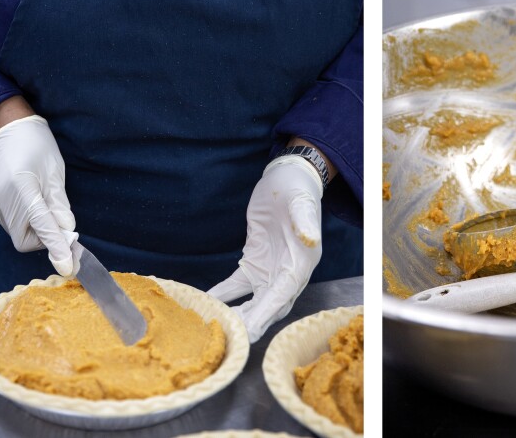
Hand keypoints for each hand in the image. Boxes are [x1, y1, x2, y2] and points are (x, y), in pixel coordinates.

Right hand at [0, 113, 77, 275]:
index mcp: (22, 189)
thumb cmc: (37, 145)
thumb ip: (60, 204)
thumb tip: (67, 230)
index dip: (57, 248)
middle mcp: (3, 200)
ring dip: (36, 229)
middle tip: (59, 219)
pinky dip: (26, 221)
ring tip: (45, 202)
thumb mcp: (56, 171)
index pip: (43, 227)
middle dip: (46, 237)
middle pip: (26, 240)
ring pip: (18, 233)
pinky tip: (32, 201)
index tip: (68, 266)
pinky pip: (11, 223)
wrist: (6, 128)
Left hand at [208, 154, 324, 341]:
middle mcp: (288, 272)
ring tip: (217, 327)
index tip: (249, 330)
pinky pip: (237, 285)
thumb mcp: (300, 202)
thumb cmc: (296, 190)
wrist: (287, 178)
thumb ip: (305, 222)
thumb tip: (310, 239)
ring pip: (254, 302)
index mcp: (302, 262)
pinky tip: (206, 303)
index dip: (267, 313)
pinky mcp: (255, 261)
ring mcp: (271, 270)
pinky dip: (223, 296)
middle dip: (251, 323)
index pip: (284, 294)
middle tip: (229, 338)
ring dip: (238, 315)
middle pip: (270, 306)